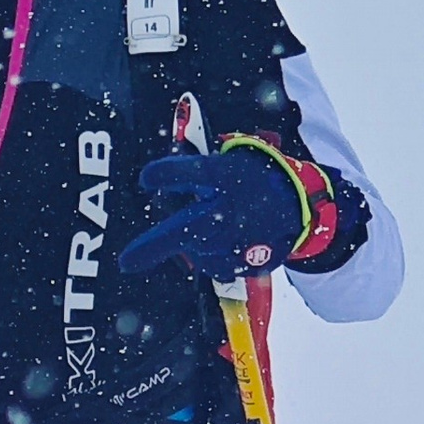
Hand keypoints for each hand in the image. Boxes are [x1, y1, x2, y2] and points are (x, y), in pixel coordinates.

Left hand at [119, 142, 307, 279]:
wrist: (298, 208)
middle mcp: (229, 211)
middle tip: (125, 262)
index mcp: (228, 177)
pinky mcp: (241, 263)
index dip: (168, 175)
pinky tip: (220, 239)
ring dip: (189, 241)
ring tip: (210, 224)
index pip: (194, 173)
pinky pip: (210, 262)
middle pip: (185, 231)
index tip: (146, 178)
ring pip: (193, 249)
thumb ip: (196, 170)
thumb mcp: (231, 160)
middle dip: (153, 247)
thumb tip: (154, 178)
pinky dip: (207, 252)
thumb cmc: (254, 178)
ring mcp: (235, 241)